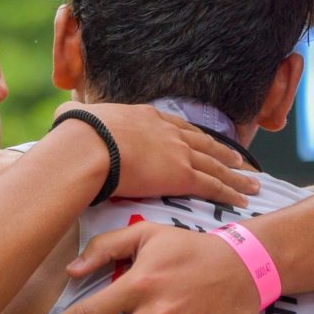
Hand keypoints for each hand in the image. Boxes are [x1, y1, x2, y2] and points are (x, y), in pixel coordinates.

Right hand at [59, 103, 257, 209]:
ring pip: (215, 165)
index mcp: (145, 117)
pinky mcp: (181, 175)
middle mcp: (167, 132)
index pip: (177, 127)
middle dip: (224, 153)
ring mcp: (177, 152)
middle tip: (241, 161)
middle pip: (203, 143)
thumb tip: (62, 115)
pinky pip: (212, 185)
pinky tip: (243, 199)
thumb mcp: (78, 117)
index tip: (205, 141)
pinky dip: (230, 192)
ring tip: (252, 182)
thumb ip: (77, 117)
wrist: (89, 145)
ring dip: (236, 175)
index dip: (193, 136)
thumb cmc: (77, 135)